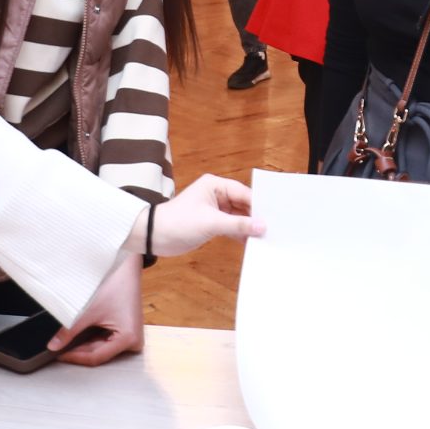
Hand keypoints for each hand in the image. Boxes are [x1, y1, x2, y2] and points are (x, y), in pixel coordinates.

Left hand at [56, 255, 145, 365]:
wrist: (124, 266)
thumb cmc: (114, 284)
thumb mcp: (88, 311)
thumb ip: (69, 331)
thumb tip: (54, 346)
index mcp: (129, 339)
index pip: (96, 357)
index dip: (75, 357)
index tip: (59, 356)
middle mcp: (134, 342)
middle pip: (100, 354)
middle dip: (79, 351)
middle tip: (59, 349)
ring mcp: (132, 337)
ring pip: (102, 348)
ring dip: (85, 345)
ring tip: (67, 342)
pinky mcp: (127, 331)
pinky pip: (107, 341)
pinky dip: (92, 338)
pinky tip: (79, 336)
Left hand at [143, 173, 265, 258]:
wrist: (154, 236)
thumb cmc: (178, 222)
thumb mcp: (211, 223)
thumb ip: (238, 225)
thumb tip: (262, 226)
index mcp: (215, 185)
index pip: (243, 193)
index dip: (258, 205)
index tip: (275, 217)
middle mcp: (216, 195)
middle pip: (243, 205)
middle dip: (256, 217)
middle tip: (274, 228)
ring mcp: (215, 210)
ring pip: (239, 217)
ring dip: (249, 227)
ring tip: (267, 237)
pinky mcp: (212, 224)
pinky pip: (232, 227)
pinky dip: (240, 235)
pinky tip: (252, 243)